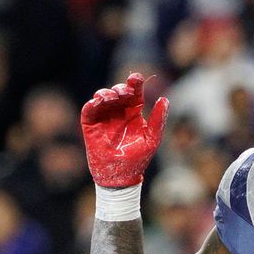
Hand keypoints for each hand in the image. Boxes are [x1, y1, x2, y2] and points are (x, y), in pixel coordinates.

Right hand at [81, 73, 167, 187]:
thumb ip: (158, 120)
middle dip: (120, 88)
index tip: (136, 78)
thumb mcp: (152, 138)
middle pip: (117, 92)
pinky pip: (88, 110)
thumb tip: (164, 99)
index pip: (134, 93)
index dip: (135, 83)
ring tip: (111, 97)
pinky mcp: (90, 125)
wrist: (121, 176)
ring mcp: (103, 117)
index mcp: (133, 112)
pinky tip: (97, 102)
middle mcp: (118, 112)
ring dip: (106, 93)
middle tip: (124, 93)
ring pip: (102, 97)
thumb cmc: (138, 158)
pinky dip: (91, 104)